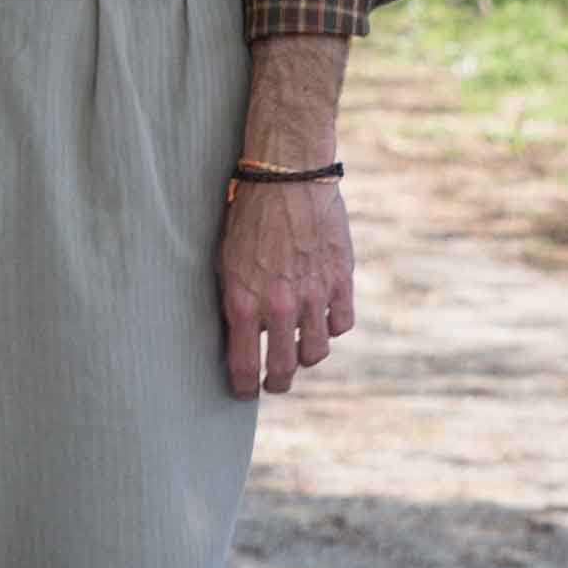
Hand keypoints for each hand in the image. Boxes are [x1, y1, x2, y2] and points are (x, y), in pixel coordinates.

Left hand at [219, 167, 353, 398]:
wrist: (288, 176)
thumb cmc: (248, 213)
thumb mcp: (227, 259)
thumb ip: (237, 299)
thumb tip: (247, 330)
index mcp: (243, 302)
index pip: (243, 367)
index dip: (243, 387)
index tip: (244, 391)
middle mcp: (279, 307)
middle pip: (282, 369)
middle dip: (276, 382)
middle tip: (274, 383)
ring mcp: (313, 296)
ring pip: (315, 353)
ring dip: (306, 357)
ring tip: (300, 353)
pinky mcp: (340, 281)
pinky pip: (341, 324)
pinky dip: (333, 326)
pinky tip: (324, 319)